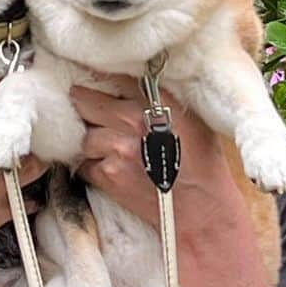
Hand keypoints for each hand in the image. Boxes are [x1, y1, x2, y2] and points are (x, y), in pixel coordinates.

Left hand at [73, 78, 237, 234]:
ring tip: (102, 144)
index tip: (90, 75)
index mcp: (156, 102)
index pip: (115, 77)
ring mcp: (118, 149)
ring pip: (84, 136)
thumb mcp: (192, 120)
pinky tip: (107, 167)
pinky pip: (84, 164)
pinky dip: (91, 166)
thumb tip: (138, 80)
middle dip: (83, 104)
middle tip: (83, 105)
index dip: (100, 76)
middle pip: (86, 101)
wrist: (201, 211)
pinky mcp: (109, 176)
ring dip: (90, 140)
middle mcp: (133, 121)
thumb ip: (163, 98)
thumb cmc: (202, 165)